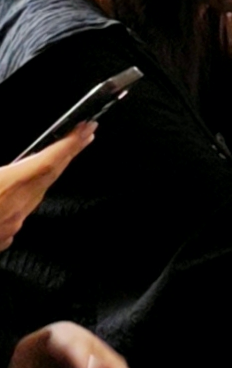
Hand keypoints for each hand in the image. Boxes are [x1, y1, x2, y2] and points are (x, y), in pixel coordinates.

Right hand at [0, 124, 95, 249]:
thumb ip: (4, 169)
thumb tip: (11, 164)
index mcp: (7, 187)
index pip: (49, 162)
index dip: (70, 144)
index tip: (87, 128)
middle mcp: (15, 208)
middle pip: (50, 177)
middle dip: (70, 153)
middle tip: (86, 134)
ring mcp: (11, 226)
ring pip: (37, 195)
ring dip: (50, 173)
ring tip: (62, 155)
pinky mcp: (3, 238)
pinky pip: (21, 211)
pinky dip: (28, 194)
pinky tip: (25, 187)